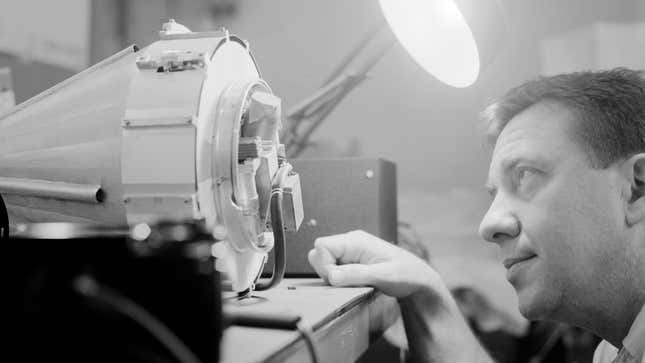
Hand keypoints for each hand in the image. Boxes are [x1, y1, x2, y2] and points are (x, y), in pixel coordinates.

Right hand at [307, 230, 441, 297]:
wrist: (419, 280)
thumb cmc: (407, 274)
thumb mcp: (383, 275)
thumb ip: (356, 274)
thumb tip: (332, 276)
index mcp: (356, 240)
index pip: (321, 245)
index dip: (324, 264)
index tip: (338, 279)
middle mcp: (350, 243)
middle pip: (319, 254)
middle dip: (327, 272)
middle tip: (348, 282)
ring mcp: (350, 253)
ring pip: (324, 264)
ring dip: (334, 278)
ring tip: (357, 283)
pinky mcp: (351, 263)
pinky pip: (334, 271)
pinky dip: (340, 281)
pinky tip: (357, 283)